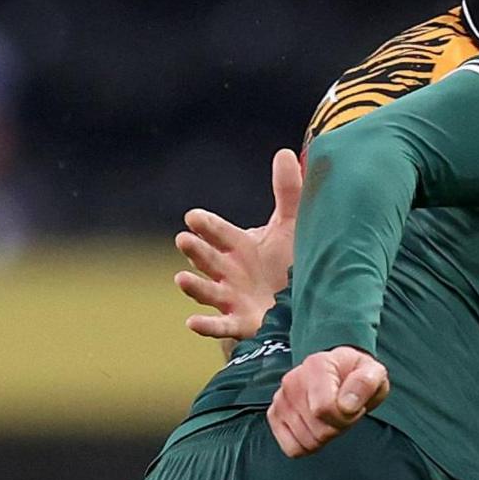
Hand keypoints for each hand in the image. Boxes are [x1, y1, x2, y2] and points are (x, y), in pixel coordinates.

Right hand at [174, 148, 300, 341]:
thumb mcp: (290, 225)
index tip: (193, 217)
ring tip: (181, 278)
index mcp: (238, 246)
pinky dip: (205, 326)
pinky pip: (219, 326)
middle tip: (184, 239)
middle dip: (196, 250)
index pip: (218, 232)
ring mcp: (230, 298)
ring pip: (207, 290)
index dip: (206, 225)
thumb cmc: (287, 261)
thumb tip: (284, 152)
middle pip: (208, 259)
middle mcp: (228, 271)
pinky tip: (191, 323)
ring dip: (193, 285)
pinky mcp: (239, 323)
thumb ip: (288, 192)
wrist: (298, 301)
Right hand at [267, 346, 389, 457]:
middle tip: (345, 411)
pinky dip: (308, 445)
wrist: (341, 374)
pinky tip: (317, 427)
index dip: (347, 416)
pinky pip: (292, 448)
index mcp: (316, 366)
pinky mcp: (275, 416)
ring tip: (331, 416)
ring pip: (306, 441)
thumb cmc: (356, 375)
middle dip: (339, 427)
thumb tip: (346, 405)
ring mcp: (281, 400)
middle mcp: (293, 381)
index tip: (356, 407)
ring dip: (325, 436)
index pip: (325, 408)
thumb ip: (365, 383)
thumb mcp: (374, 372)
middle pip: (318, 429)